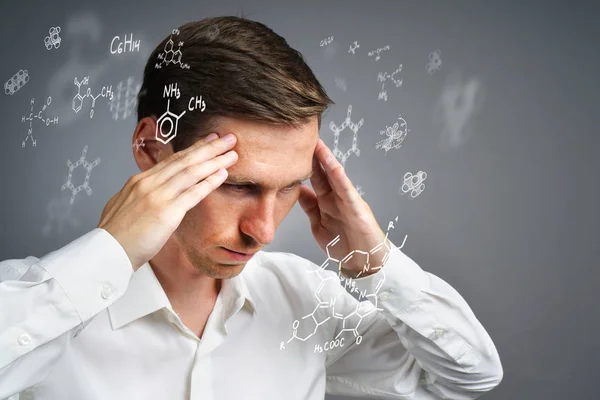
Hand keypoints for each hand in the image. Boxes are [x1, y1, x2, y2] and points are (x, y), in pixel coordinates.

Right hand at [97, 133, 237, 270]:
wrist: (106, 253)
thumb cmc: (116, 236)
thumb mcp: (124, 206)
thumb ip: (140, 196)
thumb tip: (150, 193)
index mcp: (139, 181)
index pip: (172, 160)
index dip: (193, 149)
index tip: (209, 140)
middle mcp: (148, 183)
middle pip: (184, 160)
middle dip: (209, 147)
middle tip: (228, 138)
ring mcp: (157, 196)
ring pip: (191, 172)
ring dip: (215, 161)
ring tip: (233, 153)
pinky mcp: (166, 212)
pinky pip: (193, 193)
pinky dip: (209, 182)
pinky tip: (223, 175)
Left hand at [298, 139, 388, 277]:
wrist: (364, 263)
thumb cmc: (344, 244)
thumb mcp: (319, 224)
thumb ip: (310, 207)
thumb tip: (297, 190)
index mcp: (326, 202)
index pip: (314, 178)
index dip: (304, 165)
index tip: (291, 150)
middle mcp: (336, 198)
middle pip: (323, 172)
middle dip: (314, 156)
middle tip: (303, 138)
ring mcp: (347, 201)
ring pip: (335, 177)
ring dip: (327, 160)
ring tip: (318, 145)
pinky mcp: (357, 209)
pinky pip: (347, 190)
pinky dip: (340, 178)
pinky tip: (334, 167)